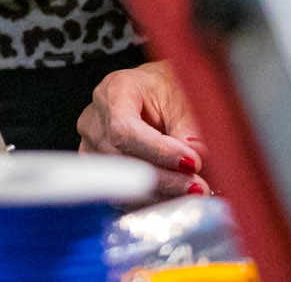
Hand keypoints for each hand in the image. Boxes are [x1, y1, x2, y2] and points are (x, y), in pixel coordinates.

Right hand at [78, 61, 207, 196]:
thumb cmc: (164, 90)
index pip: (124, 129)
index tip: (191, 162)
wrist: (152, 94)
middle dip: (165, 178)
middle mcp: (95, 120)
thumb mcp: (182, 96)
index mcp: (113, 91)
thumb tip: (197, 154)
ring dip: (161, 193)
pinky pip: (121, 196)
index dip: (157, 151)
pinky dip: (152, 200)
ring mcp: (92, 147)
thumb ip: (189, 125)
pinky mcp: (99, 172)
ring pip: (120, 184)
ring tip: (192, 193)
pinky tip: (176, 198)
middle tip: (199, 186)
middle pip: (122, 159)